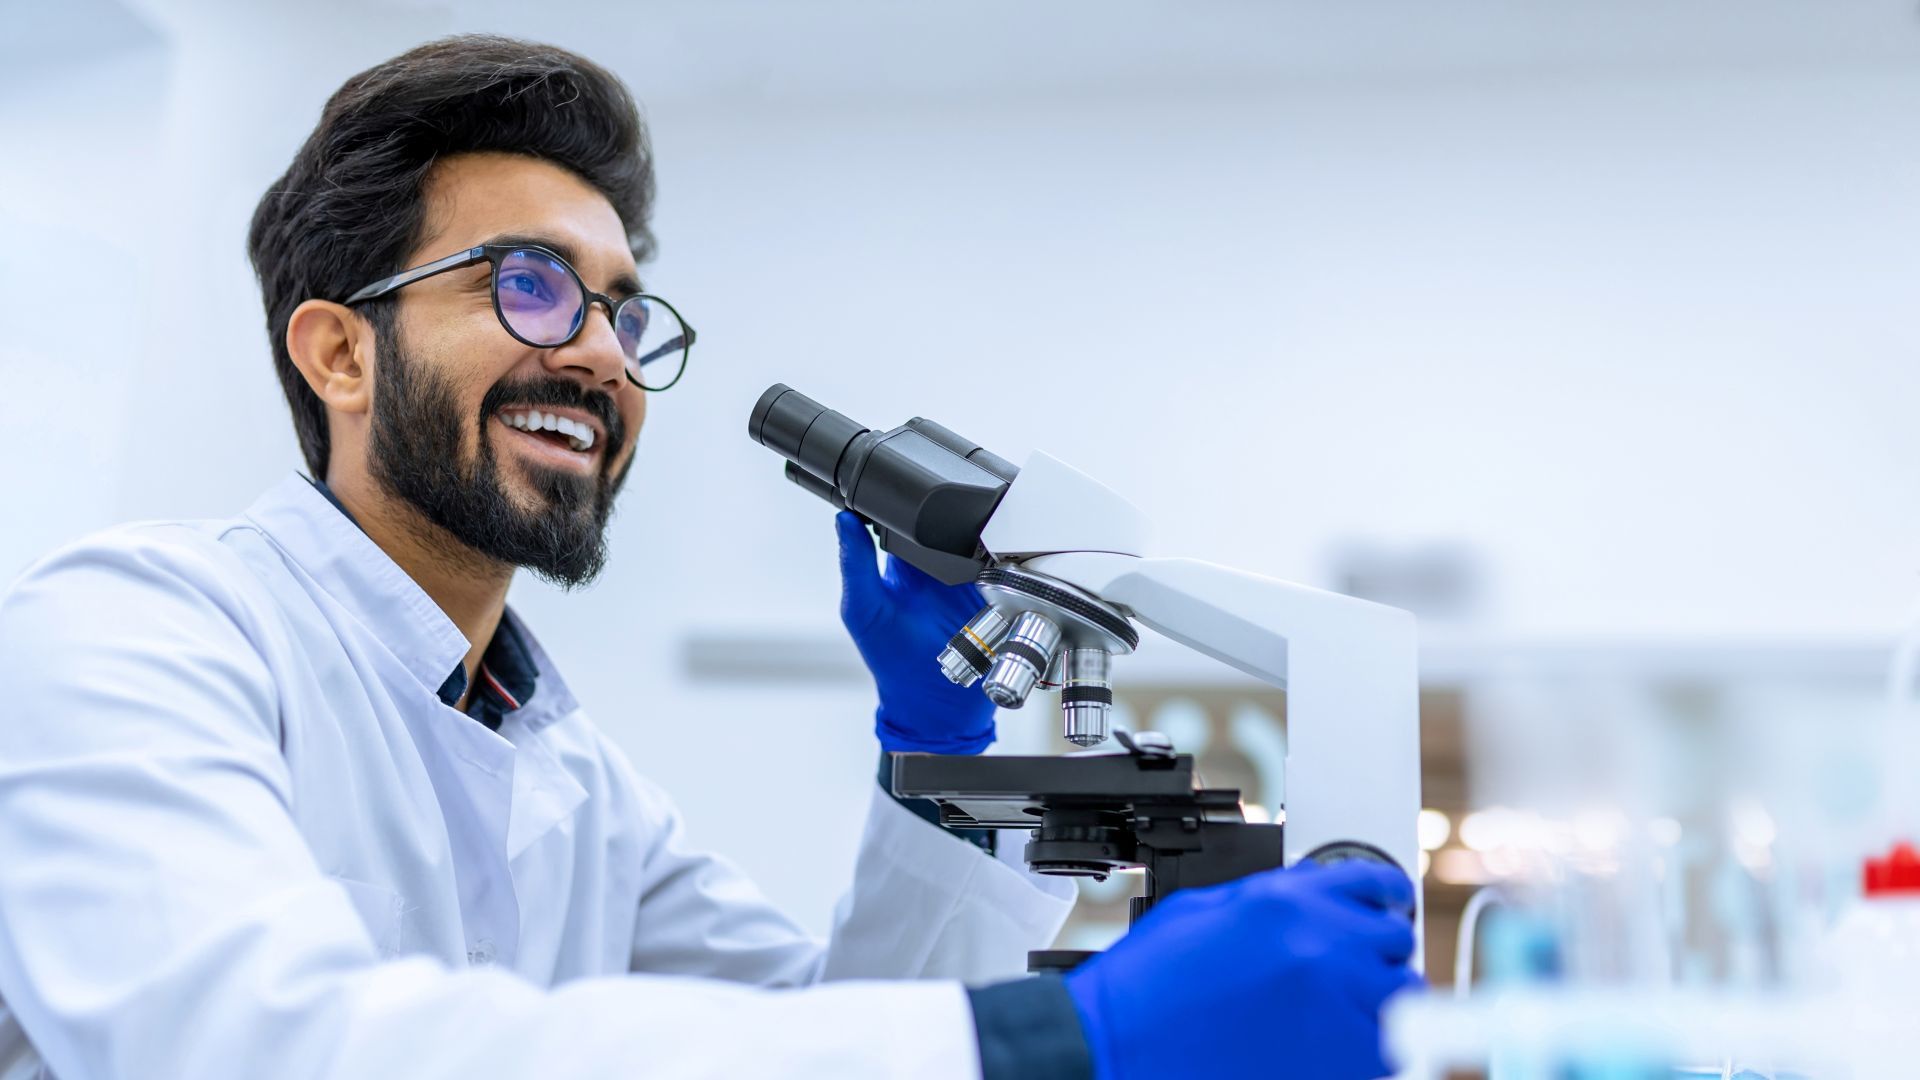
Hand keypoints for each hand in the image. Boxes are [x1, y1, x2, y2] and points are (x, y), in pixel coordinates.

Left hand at [835, 511, 997, 753]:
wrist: (937, 705)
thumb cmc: (892, 662)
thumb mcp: (864, 611)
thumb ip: (855, 566)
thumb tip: (844, 520)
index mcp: (900, 560)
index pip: (903, 515)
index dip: (905, 499)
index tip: (908, 488)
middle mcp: (936, 564)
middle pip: (946, 520)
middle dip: (950, 512)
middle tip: (951, 512)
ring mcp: (969, 577)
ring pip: (980, 537)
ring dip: (982, 535)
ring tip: (975, 542)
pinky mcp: (997, 591)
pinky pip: (1005, 565)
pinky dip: (1003, 560)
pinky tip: (996, 563)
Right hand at [1065, 860, 1420, 1079]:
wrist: (1119, 1040)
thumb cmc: (1147, 982)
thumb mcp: (1205, 908)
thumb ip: (1272, 897)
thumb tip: (1311, 897)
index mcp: (1285, 900)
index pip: (1373, 882)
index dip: (1384, 895)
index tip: (1388, 906)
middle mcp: (1319, 945)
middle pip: (1396, 938)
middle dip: (1376, 951)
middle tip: (1353, 967)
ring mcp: (1332, 1004)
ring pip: (1402, 996)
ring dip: (1378, 1000)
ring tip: (1344, 1010)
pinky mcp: (1335, 1062)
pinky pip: (1386, 1051)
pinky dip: (1368, 1049)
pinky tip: (1332, 1045)